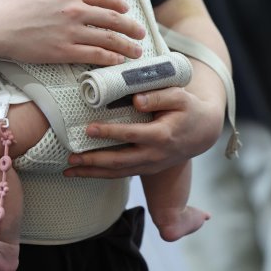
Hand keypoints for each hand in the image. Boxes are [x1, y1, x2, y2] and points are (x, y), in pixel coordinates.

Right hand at [0, 0, 145, 65]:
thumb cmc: (8, 0)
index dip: (118, 3)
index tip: (126, 9)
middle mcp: (75, 11)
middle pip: (112, 19)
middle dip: (131, 27)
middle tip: (140, 32)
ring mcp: (71, 32)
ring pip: (108, 39)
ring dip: (126, 46)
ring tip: (136, 51)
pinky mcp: (64, 51)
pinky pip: (94, 54)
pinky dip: (110, 58)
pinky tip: (118, 61)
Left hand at [64, 84, 223, 177]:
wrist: (202, 132)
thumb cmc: (188, 109)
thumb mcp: (180, 97)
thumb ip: (159, 96)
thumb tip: (135, 100)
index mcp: (163, 135)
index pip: (132, 135)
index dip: (110, 132)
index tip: (89, 129)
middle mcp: (155, 155)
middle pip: (120, 161)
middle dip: (93, 160)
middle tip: (71, 157)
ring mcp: (150, 165)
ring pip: (118, 172)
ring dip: (92, 172)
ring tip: (68, 170)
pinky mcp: (146, 169)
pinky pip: (121, 174)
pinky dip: (100, 174)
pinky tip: (82, 172)